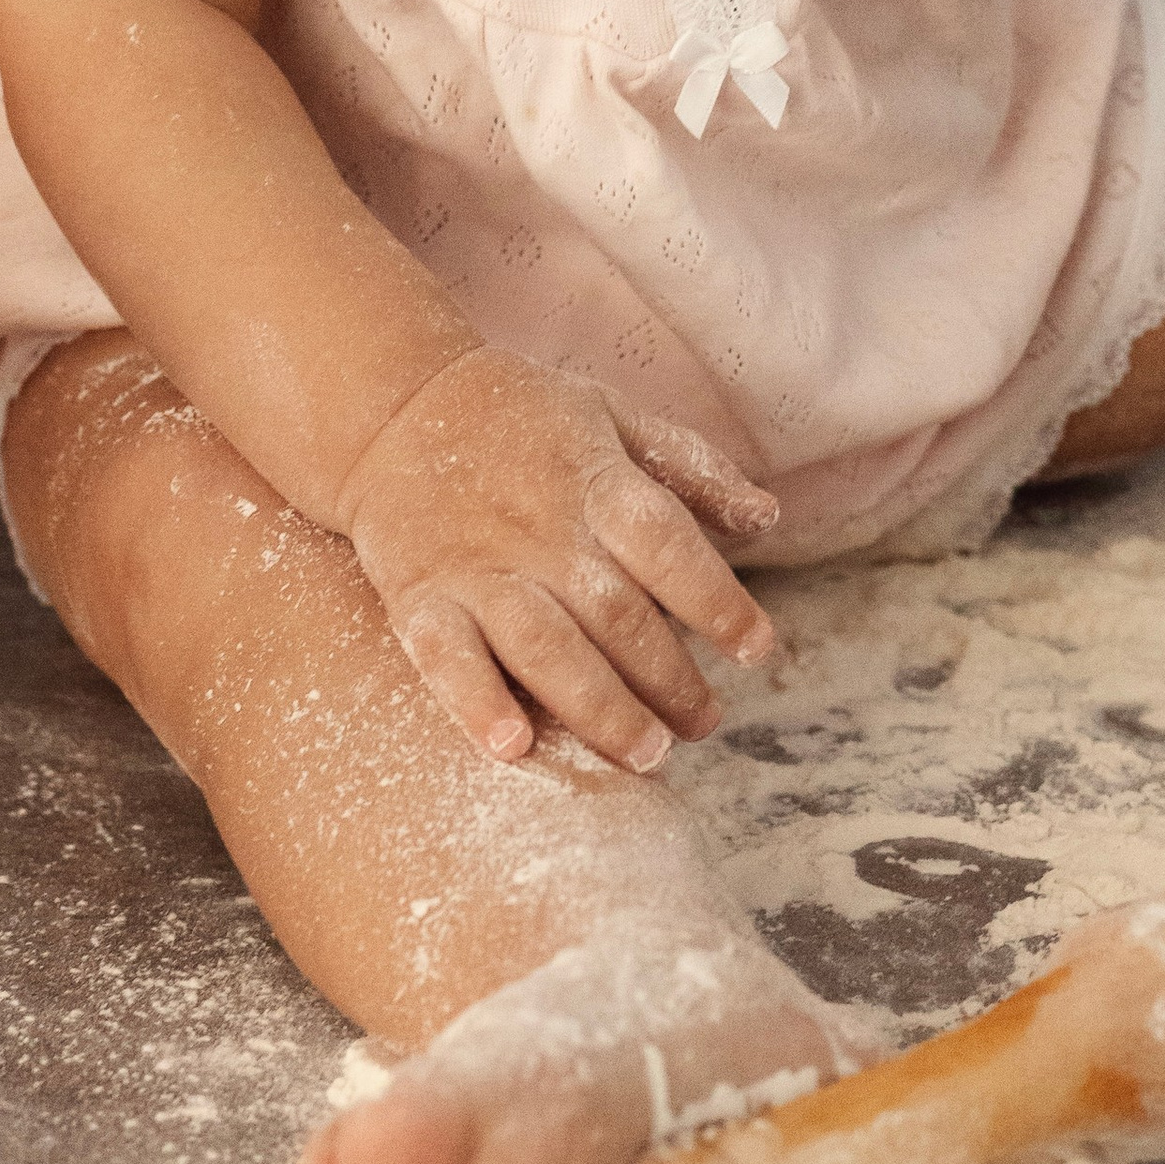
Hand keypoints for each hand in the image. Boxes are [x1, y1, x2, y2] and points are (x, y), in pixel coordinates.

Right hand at [336, 344, 780, 772]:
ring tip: (645, 754)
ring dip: (598, 707)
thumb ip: (691, 470)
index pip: (669, 546)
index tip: (758, 649)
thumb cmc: (524, 420)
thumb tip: (767, 519)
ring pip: (545, 648)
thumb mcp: (613, 418)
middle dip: (669, 680)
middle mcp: (542, 530)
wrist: (396, 409)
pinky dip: (477, 702)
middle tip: (703, 725)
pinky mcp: (421, 597)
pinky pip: (447, 658)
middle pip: (616, 615)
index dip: (719, 601)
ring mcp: (477, 567)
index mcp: (596, 482)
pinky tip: (512, 746)